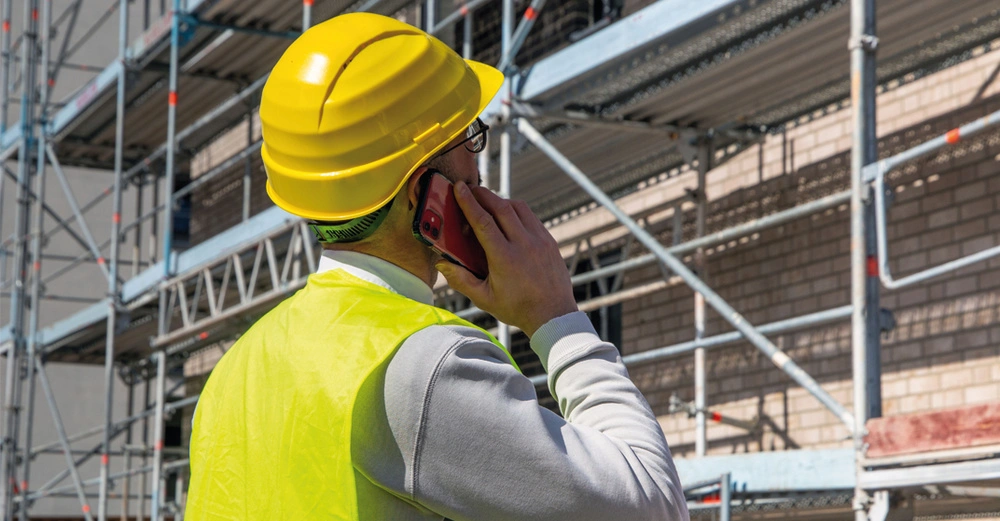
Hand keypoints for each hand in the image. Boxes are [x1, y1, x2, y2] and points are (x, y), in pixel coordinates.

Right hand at [435, 181, 577, 337]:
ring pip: (518, 208)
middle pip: (500, 207)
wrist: (554, 315)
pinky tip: (508, 216)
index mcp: (504, 258)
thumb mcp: (484, 299)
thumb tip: (441, 264)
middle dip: (482, 194)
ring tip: (487, 202)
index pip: (483, 221)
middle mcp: (524, 244)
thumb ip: (461, 280)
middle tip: (469, 189)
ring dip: (500, 200)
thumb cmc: (517, 309)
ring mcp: (540, 240)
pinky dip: (517, 211)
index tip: (459, 188)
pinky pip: (531, 217)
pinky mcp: (549, 240)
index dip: (468, 202)